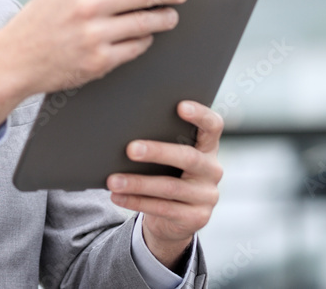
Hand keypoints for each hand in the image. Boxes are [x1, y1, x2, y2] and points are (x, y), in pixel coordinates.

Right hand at [0, 0, 187, 125]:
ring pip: (146, 22)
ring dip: (164, 17)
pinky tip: (146, 34)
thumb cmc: (42, 18)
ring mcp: (93, 35)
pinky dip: (145, 39)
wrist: (15, 59)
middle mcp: (85, 5)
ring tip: (170, 15)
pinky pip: (136, 46)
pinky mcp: (99, 61)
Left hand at [107, 101, 223, 270]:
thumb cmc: (166, 173)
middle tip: (130, 149)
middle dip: (156, 152)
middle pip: (188, 157)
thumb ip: (160, 141)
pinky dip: (136, 201)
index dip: (200, 115)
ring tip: (112, 180)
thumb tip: (121, 130)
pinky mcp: (196, 218)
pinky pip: (162, 208)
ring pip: (170, 187)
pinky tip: (116, 196)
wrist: (175, 218)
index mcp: (208, 147)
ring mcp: (207, 196)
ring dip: (137, 183)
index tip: (180, 105)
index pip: (213, 126)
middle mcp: (212, 170)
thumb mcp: (168, 157)